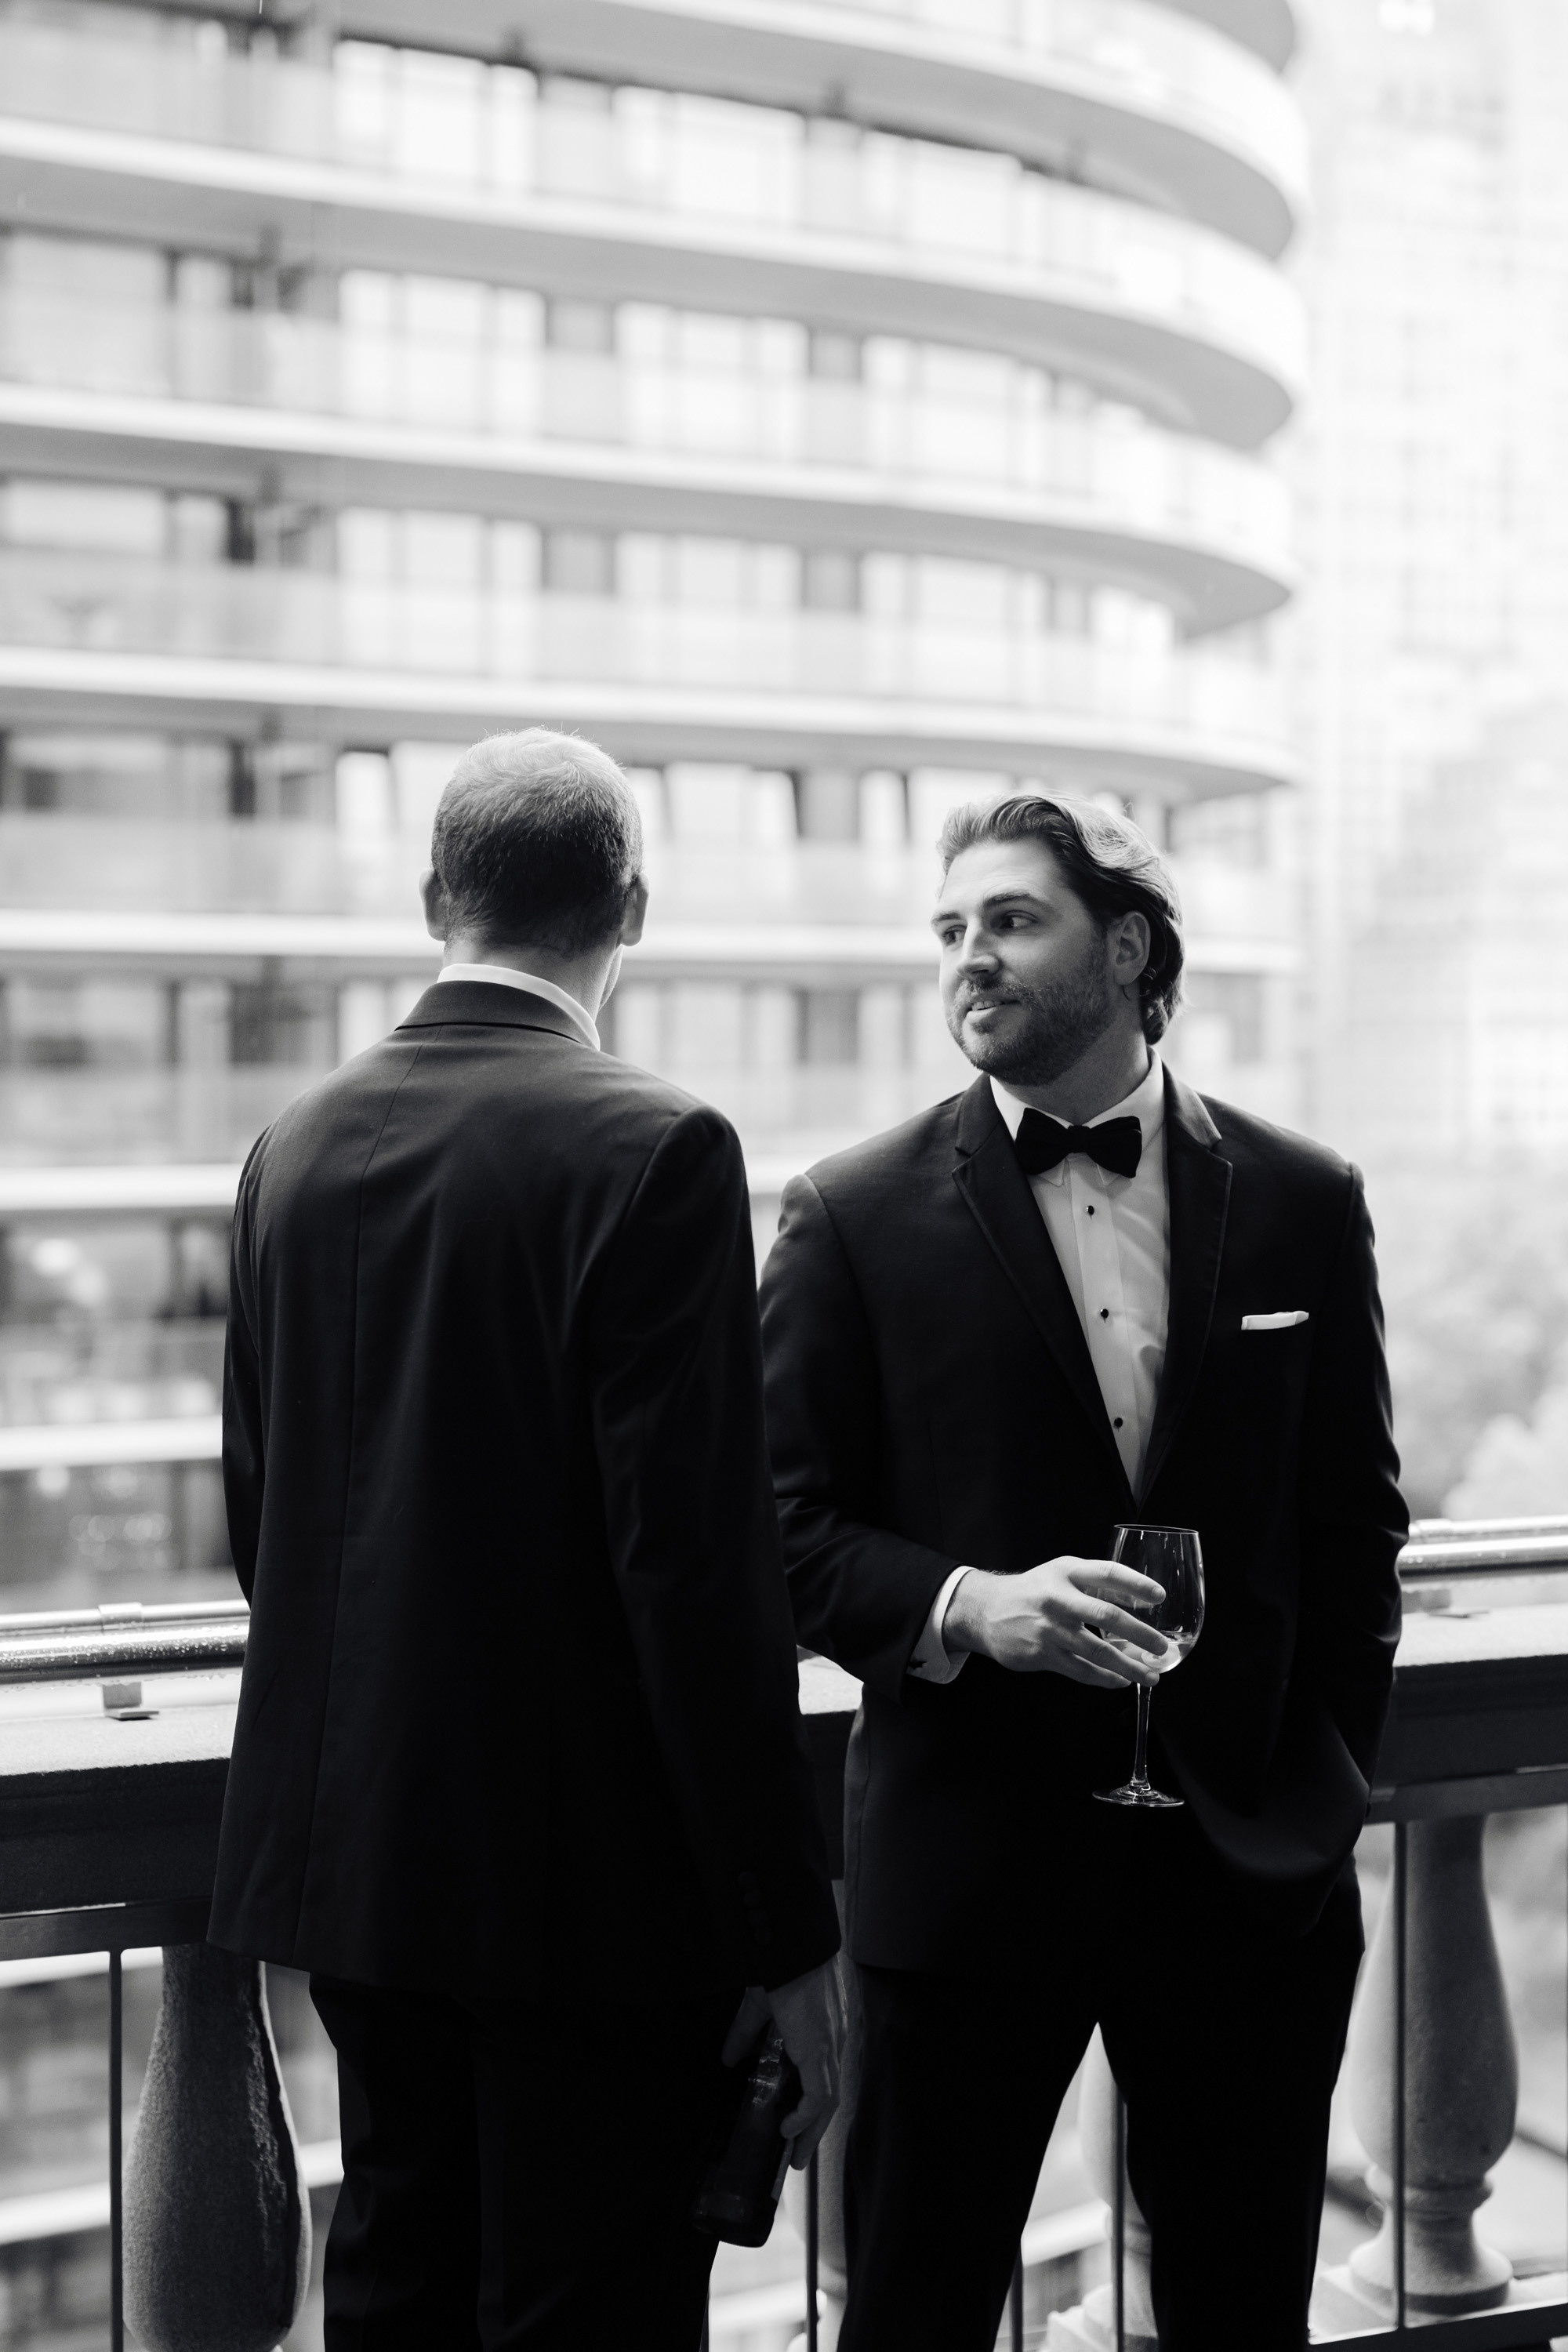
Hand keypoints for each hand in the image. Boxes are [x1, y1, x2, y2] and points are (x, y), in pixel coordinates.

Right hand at [722, 1957, 845, 2168]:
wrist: (792, 1948)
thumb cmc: (781, 1966)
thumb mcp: (760, 2006)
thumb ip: (745, 2032)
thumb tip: (728, 2058)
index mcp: (824, 2031)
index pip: (824, 2077)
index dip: (813, 2104)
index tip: (798, 2125)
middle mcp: (833, 2043)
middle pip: (829, 2097)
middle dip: (813, 2128)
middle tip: (798, 2153)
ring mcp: (829, 2048)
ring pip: (827, 2101)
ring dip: (811, 2130)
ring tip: (795, 2153)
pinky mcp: (819, 2051)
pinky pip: (818, 2096)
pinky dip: (805, 2115)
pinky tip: (788, 2128)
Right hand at [944, 1556, 1167, 1686]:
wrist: (987, 1611)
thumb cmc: (1034, 1592)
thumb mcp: (1061, 1574)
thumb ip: (1094, 1583)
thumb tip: (1139, 1601)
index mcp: (1066, 1572)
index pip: (1107, 1574)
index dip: (1136, 1584)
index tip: (1159, 1596)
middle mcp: (1058, 1598)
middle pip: (1107, 1616)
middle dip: (1140, 1634)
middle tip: (1162, 1647)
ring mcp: (1049, 1628)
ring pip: (1097, 1651)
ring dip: (1128, 1666)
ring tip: (1150, 1676)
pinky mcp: (1042, 1654)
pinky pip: (1081, 1670)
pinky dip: (1105, 1678)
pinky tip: (1120, 1681)